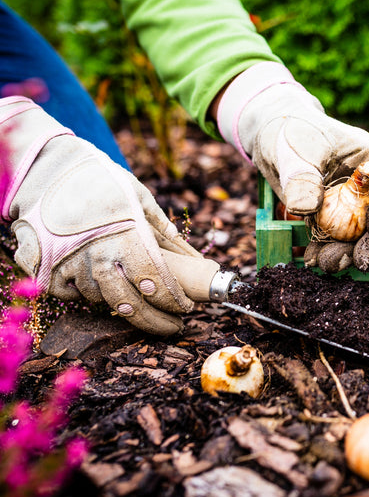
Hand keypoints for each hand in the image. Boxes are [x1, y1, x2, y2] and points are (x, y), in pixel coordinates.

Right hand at [2, 97, 208, 335]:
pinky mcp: (48, 268)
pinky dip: (87, 296)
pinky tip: (102, 291)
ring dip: (123, 306)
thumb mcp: (139, 197)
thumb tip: (192, 256)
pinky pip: (71, 295)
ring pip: (101, 301)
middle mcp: (98, 255)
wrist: (51, 170)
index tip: (186, 308)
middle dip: (155, 321)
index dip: (173, 300)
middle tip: (173, 326)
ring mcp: (71, 263)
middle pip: (130, 304)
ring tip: (140, 302)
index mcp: (126, 237)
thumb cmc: (104, 183)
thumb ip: (163, 229)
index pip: (155, 281)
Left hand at [216, 63, 368, 272]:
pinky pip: (330, 239)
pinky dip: (323, 251)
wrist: (271, 137)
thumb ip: (301, 177)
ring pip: (354, 235)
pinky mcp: (327, 218)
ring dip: (345, 253)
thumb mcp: (294, 150)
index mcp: (367, 160)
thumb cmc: (289, 132)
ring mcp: (346, 205)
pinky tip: (311, 260)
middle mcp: (363, 186)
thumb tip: (306, 209)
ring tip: (327, 264)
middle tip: (362, 263)